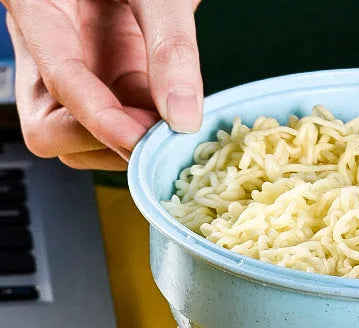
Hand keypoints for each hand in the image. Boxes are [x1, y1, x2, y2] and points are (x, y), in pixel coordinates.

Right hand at [2, 0, 202, 169]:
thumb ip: (171, 44)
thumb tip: (183, 118)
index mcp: (38, 6)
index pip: (57, 79)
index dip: (97, 118)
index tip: (139, 139)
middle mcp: (46, 48)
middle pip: (51, 128)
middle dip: (104, 140)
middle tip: (159, 132)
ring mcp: (76, 71)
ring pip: (81, 140)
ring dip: (127, 144)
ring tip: (170, 125)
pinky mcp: (105, 84)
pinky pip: (117, 129)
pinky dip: (145, 137)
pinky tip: (174, 125)